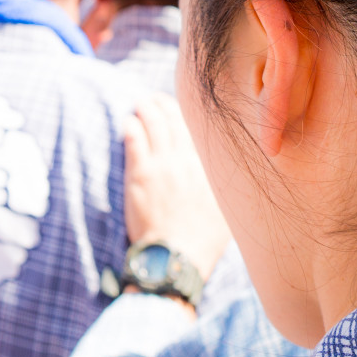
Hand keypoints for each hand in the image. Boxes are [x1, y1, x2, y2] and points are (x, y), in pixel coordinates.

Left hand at [124, 93, 230, 282]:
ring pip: (153, 125)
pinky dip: (132, 127)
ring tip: (142, 103)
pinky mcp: (140, 175)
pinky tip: (128, 121)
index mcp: (207, 167)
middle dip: (164, 105)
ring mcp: (161, 165)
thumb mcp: (225, 211)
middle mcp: (186, 160)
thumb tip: (228, 177)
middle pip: (174, 121)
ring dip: (147, 110)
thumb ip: (224, 188)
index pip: (197, 130)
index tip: (180, 108)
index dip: (186, 115)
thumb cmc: (202, 240)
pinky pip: (134, 141)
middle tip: (157, 99)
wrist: (176, 257)